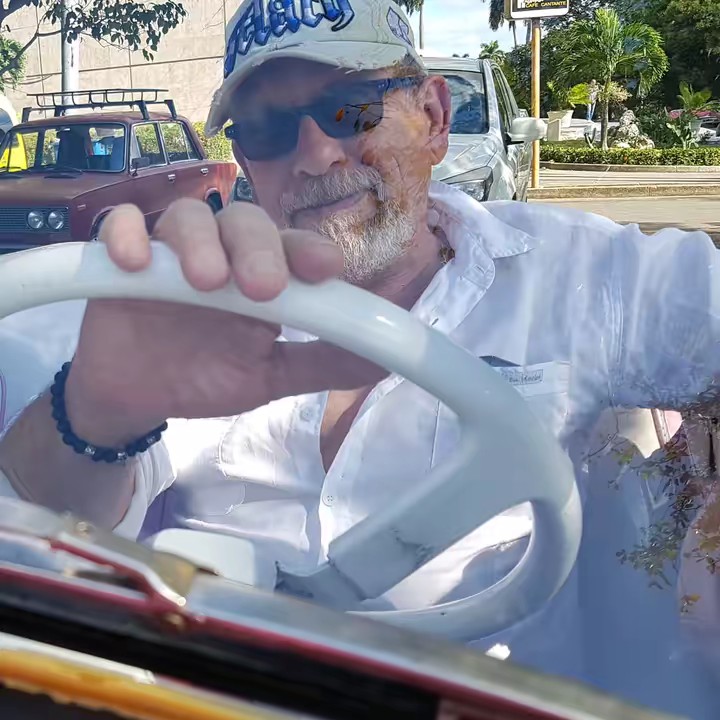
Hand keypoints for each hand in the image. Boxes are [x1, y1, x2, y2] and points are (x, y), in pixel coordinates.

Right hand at [66, 200, 385, 444]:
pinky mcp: (121, 257)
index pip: (292, 249)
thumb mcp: (270, 376)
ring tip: (206, 281)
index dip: (310, 252)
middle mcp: (224, 254)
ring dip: (199, 241)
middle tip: (263, 287)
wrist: (139, 395)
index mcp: (264, 277)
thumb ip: (323, 365)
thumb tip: (385, 362)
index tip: (326, 270)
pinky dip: (126, 235)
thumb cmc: (207, 374)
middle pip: (246, 223)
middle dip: (259, 247)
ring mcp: (172, 251)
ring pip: (189, 217)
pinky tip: (133, 262)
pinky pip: (120, 226)